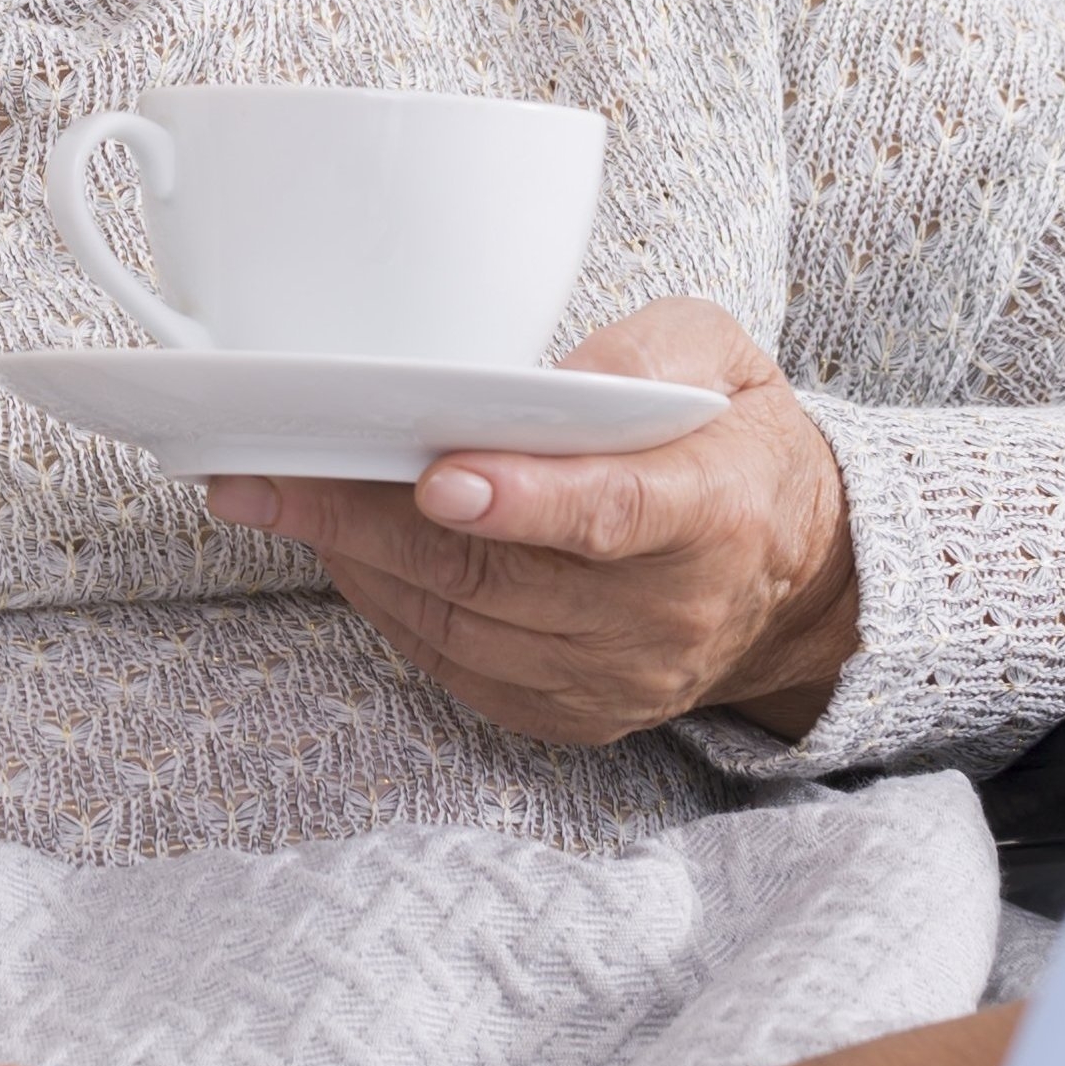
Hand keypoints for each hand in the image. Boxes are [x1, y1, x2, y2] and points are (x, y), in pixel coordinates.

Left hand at [206, 299, 856, 746]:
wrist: (796, 568)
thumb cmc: (730, 435)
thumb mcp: (716, 352)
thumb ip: (639, 353)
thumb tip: (541, 379)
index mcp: (713, 510)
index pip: (613, 513)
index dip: (524, 501)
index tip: (438, 476)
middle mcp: (668, 612)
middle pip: (502, 576)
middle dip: (369, 520)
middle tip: (268, 474)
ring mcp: (621, 677)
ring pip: (463, 624)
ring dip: (358, 561)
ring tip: (276, 498)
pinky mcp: (577, 713)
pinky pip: (461, 665)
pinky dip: (390, 607)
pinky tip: (342, 552)